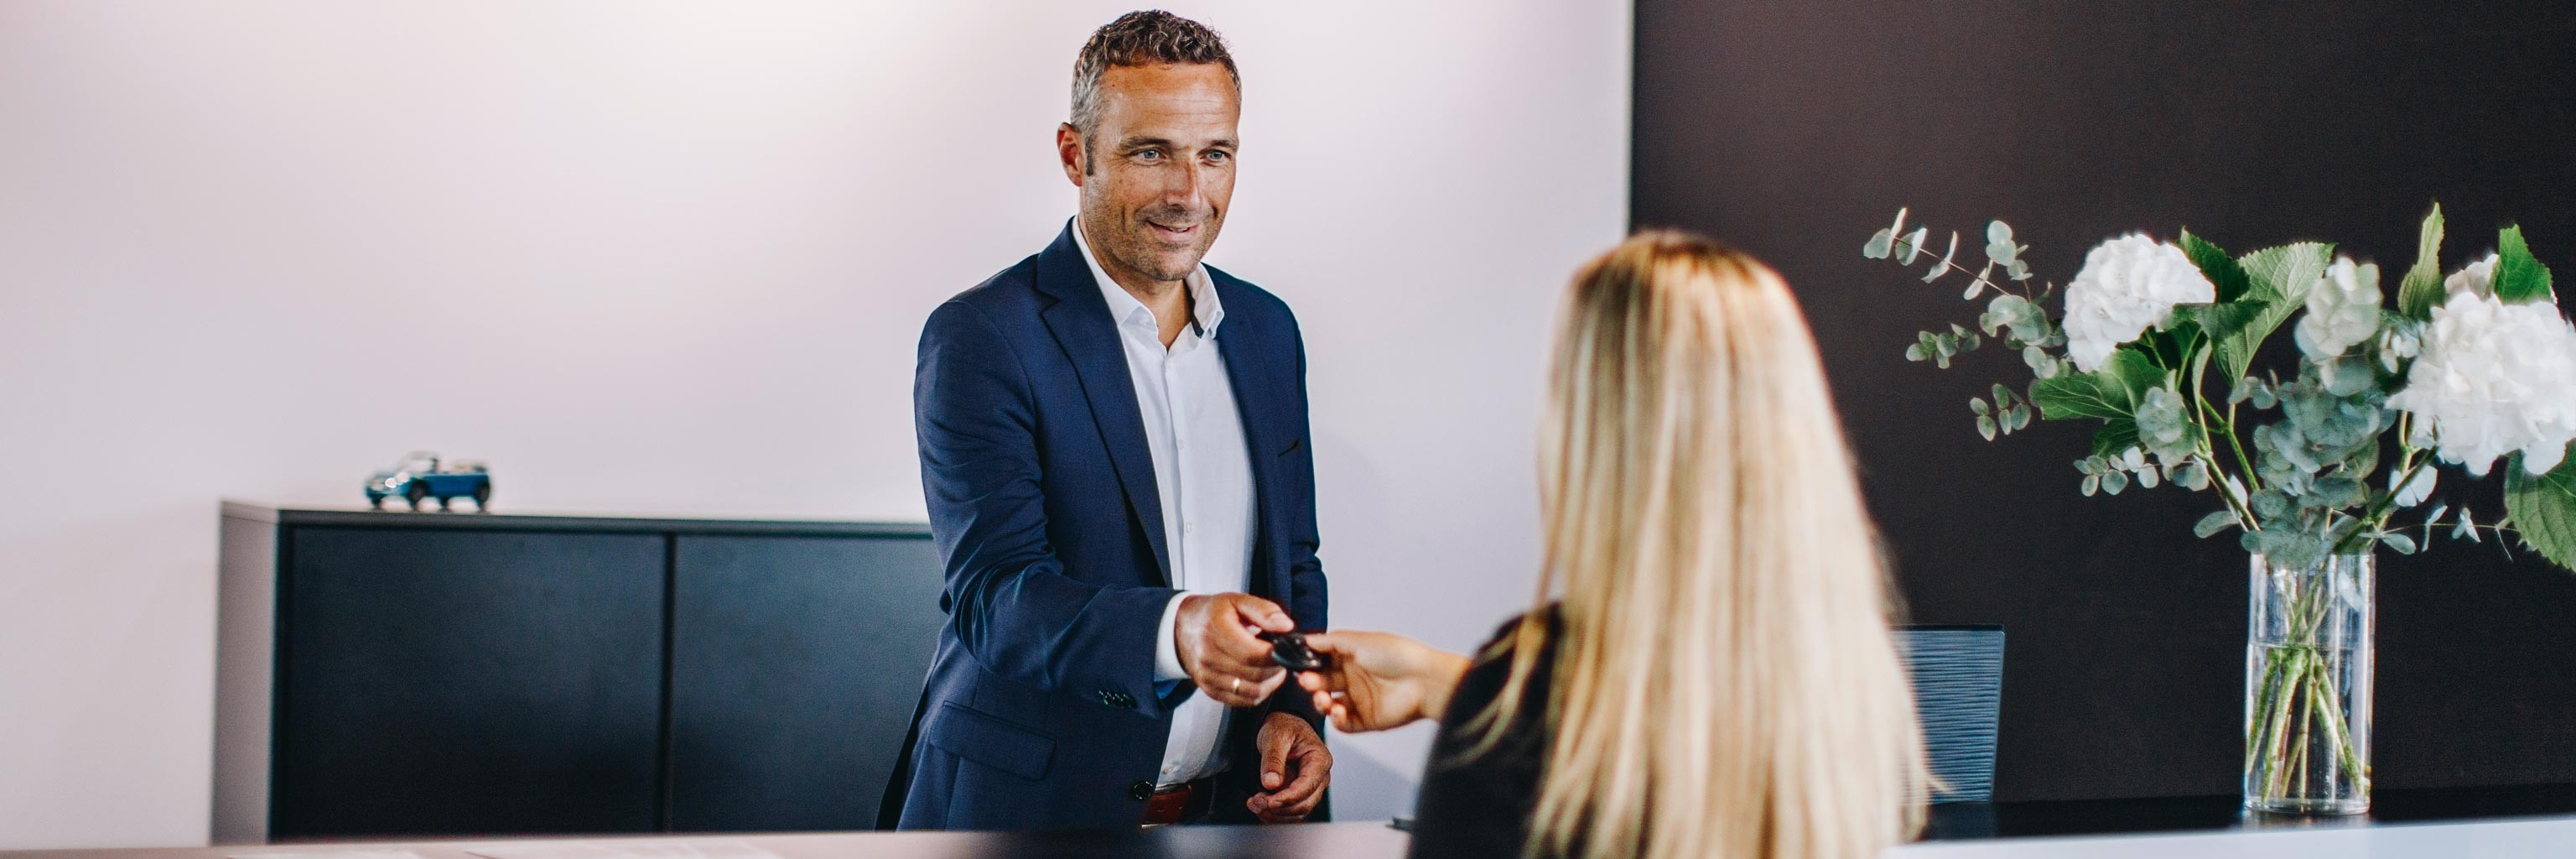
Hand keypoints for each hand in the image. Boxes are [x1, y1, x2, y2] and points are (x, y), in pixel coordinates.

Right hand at [1175, 593, 1296, 706]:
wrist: (1181, 630)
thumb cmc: (1213, 614)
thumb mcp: (1237, 601)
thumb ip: (1264, 611)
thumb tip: (1286, 626)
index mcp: (1216, 631)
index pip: (1253, 653)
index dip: (1276, 654)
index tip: (1285, 648)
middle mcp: (1208, 657)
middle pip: (1255, 674)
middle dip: (1277, 668)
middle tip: (1283, 656)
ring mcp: (1208, 677)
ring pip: (1252, 692)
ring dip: (1271, 682)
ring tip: (1274, 667)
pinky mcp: (1210, 691)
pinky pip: (1244, 701)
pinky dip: (1259, 692)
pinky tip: (1262, 678)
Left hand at [1247, 711, 1330, 822]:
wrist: (1281, 726)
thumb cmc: (1283, 726)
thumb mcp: (1275, 736)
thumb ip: (1273, 759)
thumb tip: (1272, 784)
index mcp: (1319, 760)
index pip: (1308, 786)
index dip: (1289, 797)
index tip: (1269, 801)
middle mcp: (1319, 777)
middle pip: (1304, 804)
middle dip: (1279, 808)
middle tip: (1256, 801)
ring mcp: (1309, 788)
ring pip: (1296, 812)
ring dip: (1274, 814)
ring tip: (1253, 802)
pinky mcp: (1298, 795)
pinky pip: (1289, 812)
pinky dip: (1273, 814)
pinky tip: (1258, 805)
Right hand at [1294, 631, 1470, 732]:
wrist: (1424, 681)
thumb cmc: (1397, 655)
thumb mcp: (1358, 641)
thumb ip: (1329, 641)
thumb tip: (1306, 639)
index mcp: (1352, 657)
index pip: (1322, 662)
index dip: (1310, 664)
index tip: (1299, 664)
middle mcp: (1354, 679)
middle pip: (1323, 683)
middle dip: (1312, 683)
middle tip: (1307, 681)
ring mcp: (1360, 700)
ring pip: (1329, 705)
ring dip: (1321, 701)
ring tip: (1322, 697)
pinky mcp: (1366, 720)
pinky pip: (1343, 723)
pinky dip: (1335, 718)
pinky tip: (1337, 710)